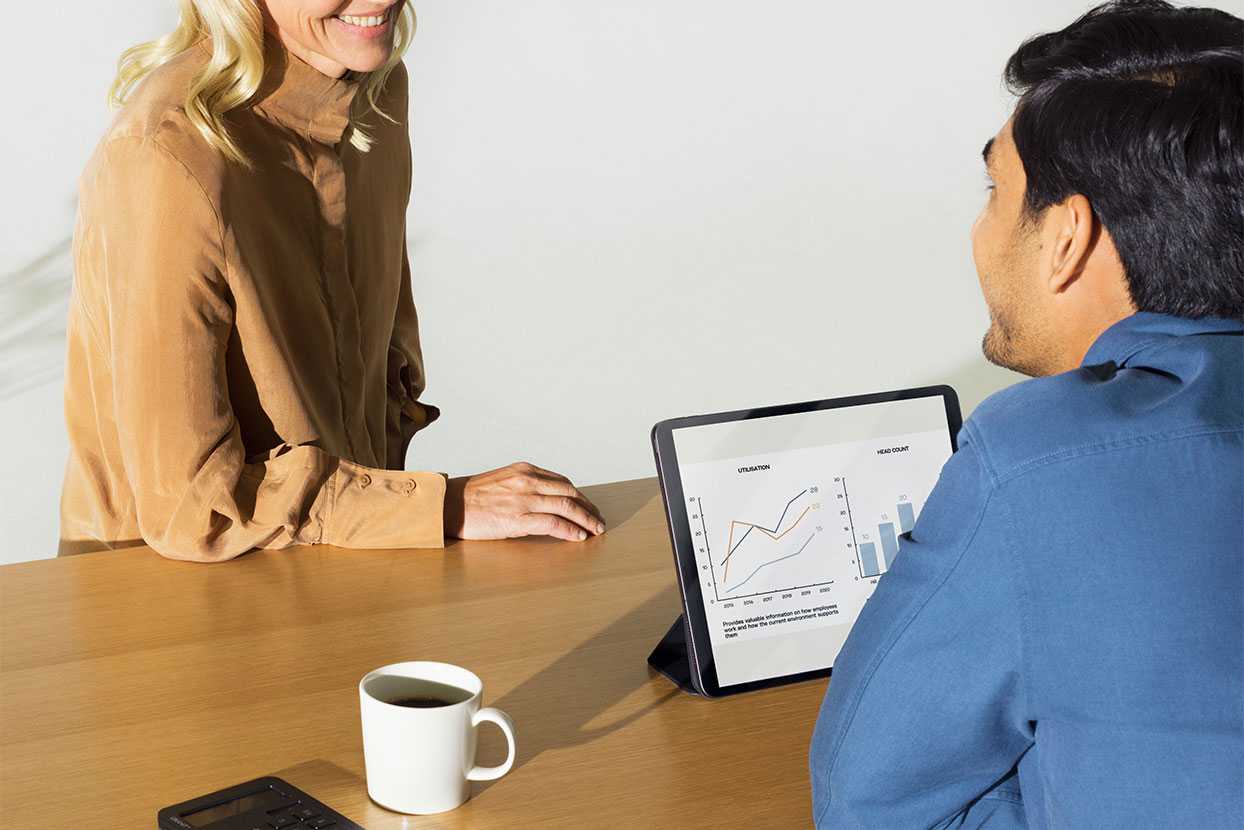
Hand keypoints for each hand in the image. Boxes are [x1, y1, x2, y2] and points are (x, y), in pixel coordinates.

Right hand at [444, 462, 605, 541]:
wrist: (446, 504)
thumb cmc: (469, 497)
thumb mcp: (501, 481)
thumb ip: (523, 486)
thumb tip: (543, 501)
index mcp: (524, 470)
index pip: (562, 481)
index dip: (579, 496)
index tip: (587, 506)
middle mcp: (527, 481)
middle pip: (570, 493)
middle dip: (588, 507)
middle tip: (598, 519)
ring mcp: (524, 499)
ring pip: (567, 506)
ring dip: (586, 519)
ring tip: (595, 529)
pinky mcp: (518, 518)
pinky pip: (553, 524)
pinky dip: (570, 530)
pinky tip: (578, 537)